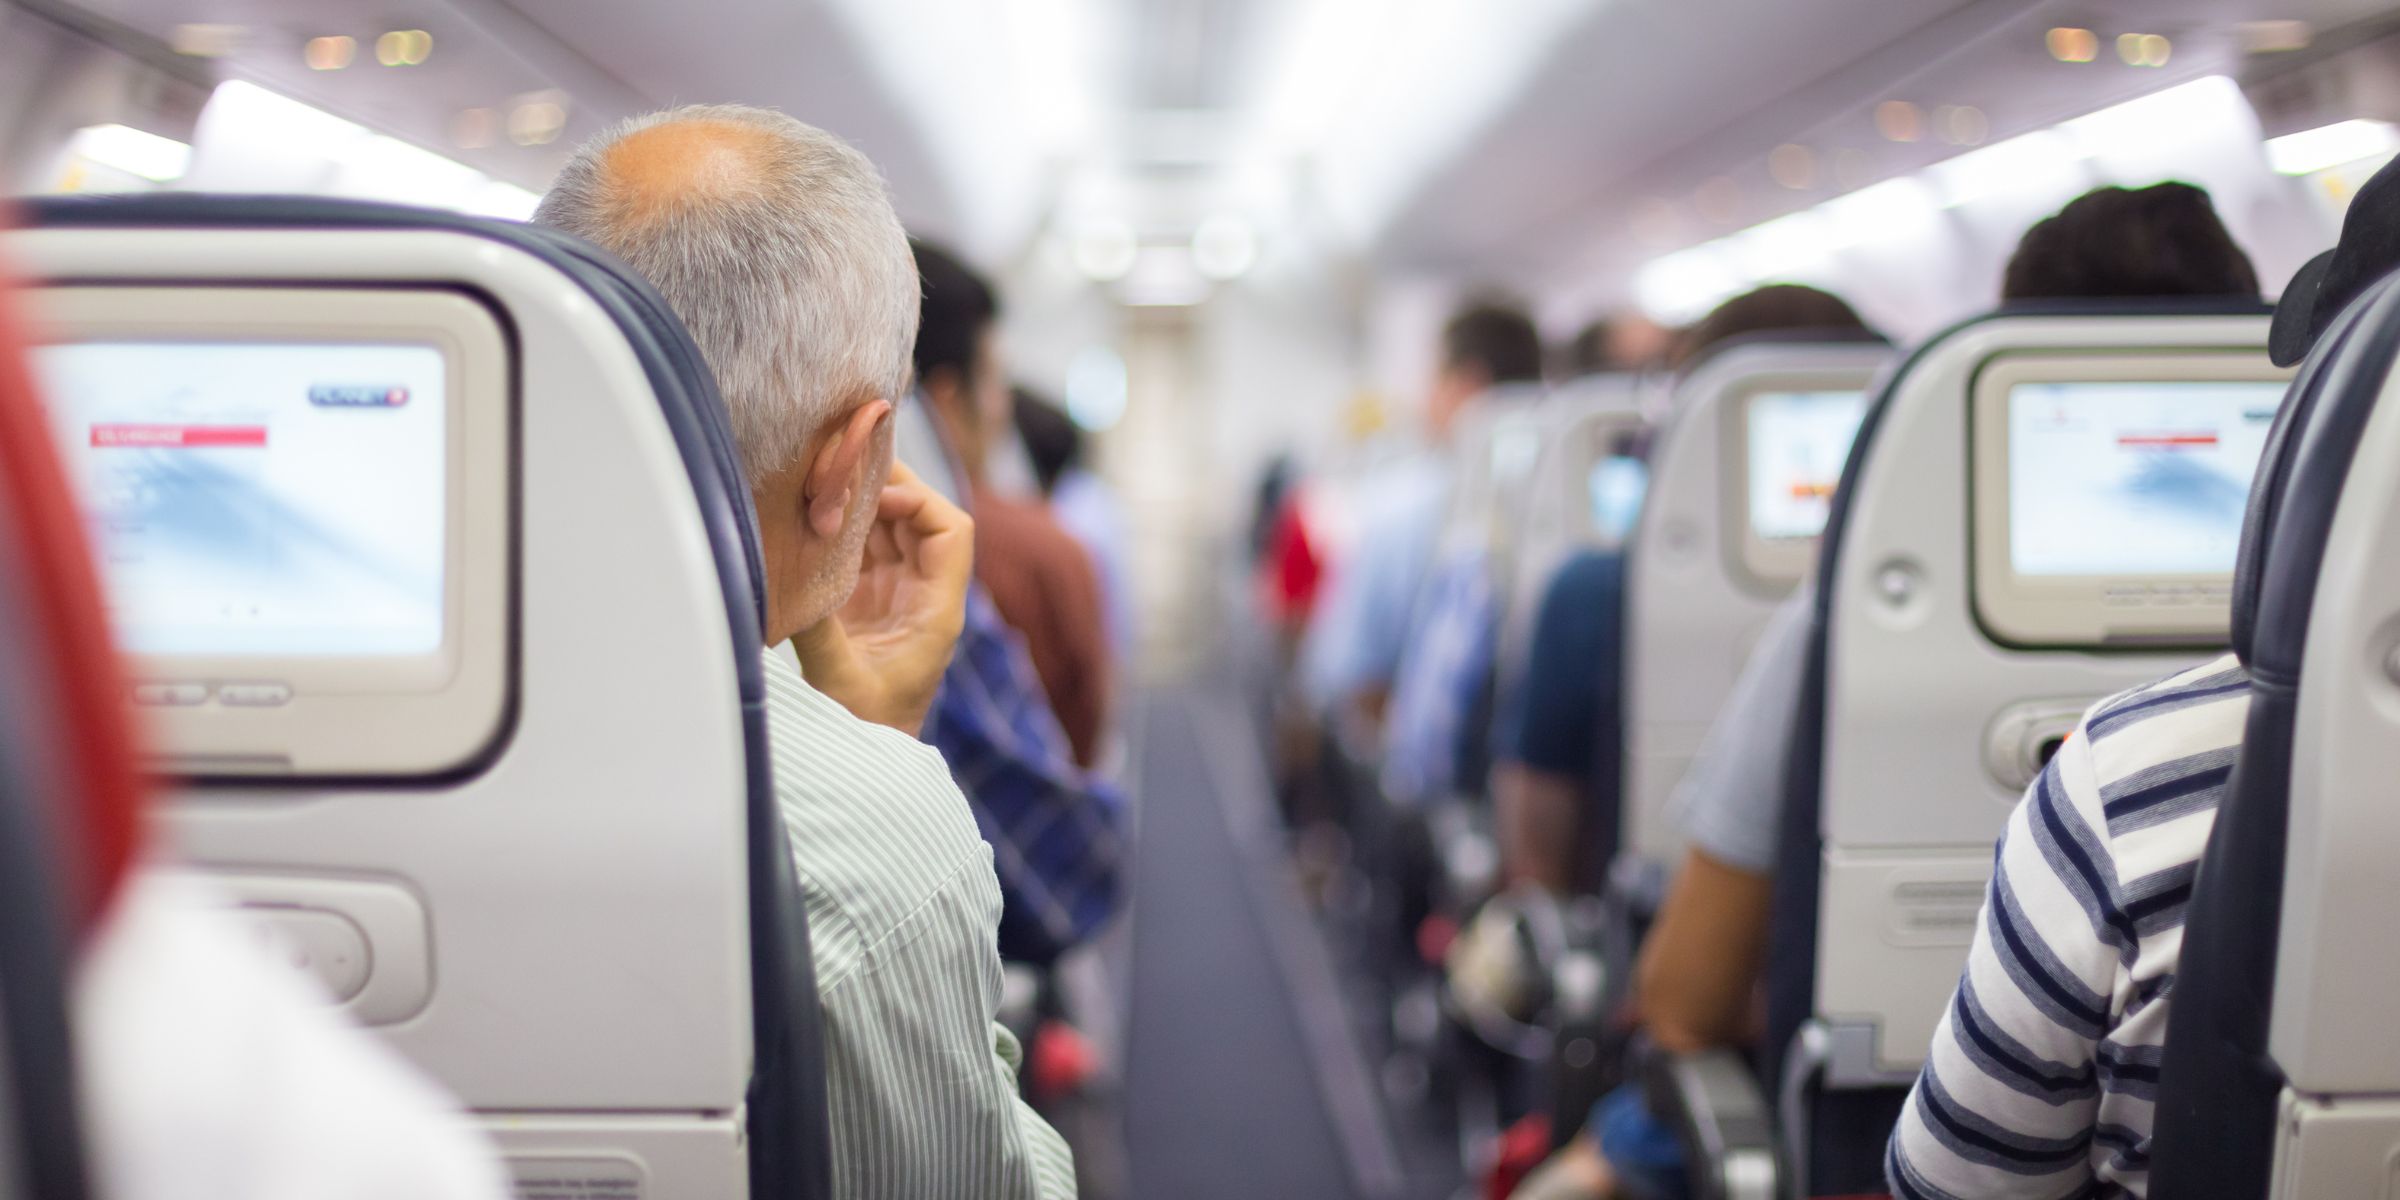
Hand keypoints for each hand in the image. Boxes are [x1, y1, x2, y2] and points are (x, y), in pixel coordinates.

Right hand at [789, 463, 972, 736]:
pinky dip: (841, 528)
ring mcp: (895, 596)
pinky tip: (811, 513)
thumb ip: (818, 631)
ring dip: (860, 504)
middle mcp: (922, 595)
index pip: (952, 532)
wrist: (861, 765)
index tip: (874, 498)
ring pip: (889, 528)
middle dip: (886, 487)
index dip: (920, 502)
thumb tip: (787, 577)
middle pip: (920, 519)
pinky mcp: (865, 602)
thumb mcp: (840, 682)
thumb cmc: (864, 733)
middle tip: (840, 466)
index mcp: (936, 611)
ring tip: (821, 481)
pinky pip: (860, 549)